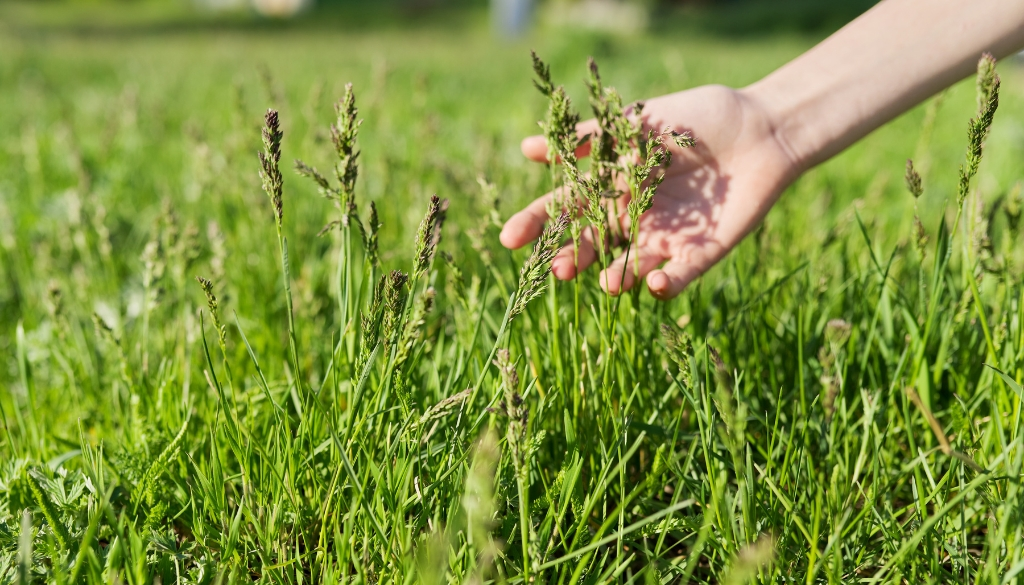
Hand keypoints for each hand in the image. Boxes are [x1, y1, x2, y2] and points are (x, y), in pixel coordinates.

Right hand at [499, 84, 800, 298]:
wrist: (760, 128)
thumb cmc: (696, 120)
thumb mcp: (636, 122)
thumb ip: (588, 138)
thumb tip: (527, 149)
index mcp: (611, 187)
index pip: (565, 208)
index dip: (537, 223)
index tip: (509, 239)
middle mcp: (632, 217)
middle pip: (593, 243)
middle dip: (573, 257)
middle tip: (556, 270)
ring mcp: (665, 238)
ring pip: (632, 265)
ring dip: (617, 276)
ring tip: (606, 283)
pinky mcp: (700, 252)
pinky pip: (680, 275)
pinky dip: (667, 283)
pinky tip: (653, 285)